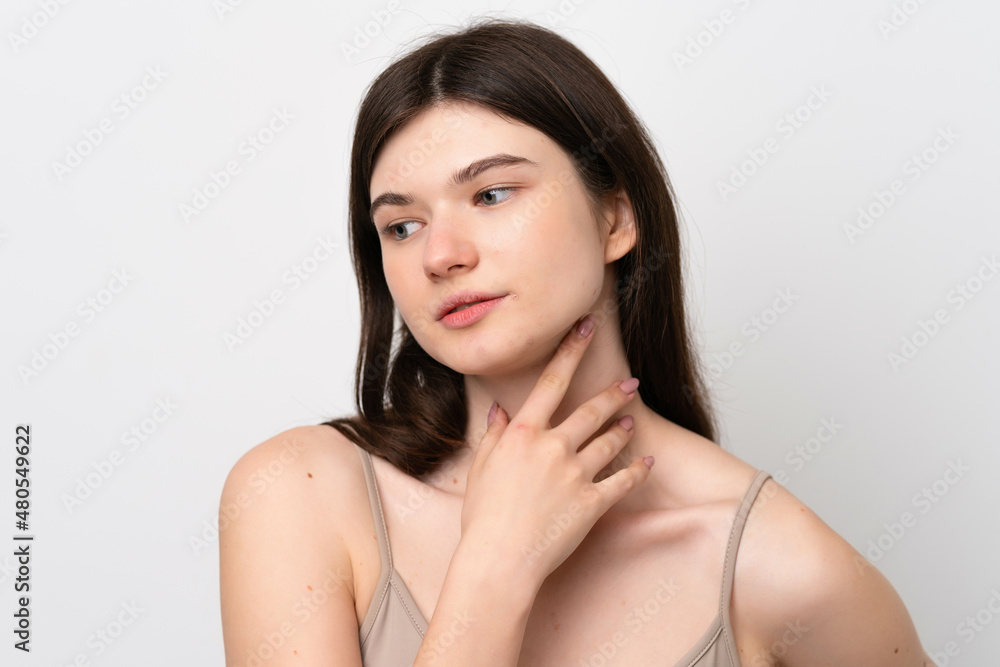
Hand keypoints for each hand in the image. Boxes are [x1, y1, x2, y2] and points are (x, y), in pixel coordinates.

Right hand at [458, 313, 652, 586]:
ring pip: (608, 441)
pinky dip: (637, 470)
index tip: (585, 328)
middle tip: (630, 383)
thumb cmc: (484, 519)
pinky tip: (646, 462)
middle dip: (613, 393)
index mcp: (523, 434)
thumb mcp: (482, 469)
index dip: (571, 350)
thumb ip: (494, 435)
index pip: (551, 381)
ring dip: (621, 430)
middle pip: (590, 410)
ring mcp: (575, 474)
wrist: (499, 559)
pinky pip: (622, 480)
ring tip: (630, 422)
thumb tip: (501, 410)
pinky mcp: (593, 502)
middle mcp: (552, 447)